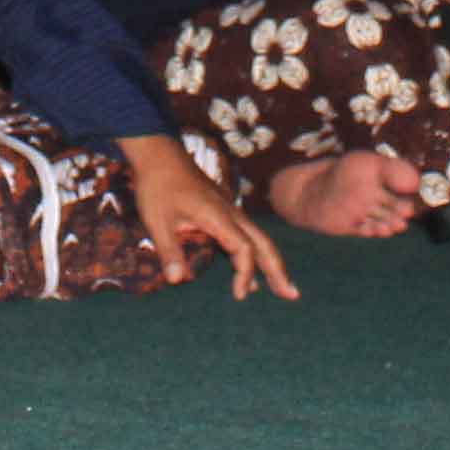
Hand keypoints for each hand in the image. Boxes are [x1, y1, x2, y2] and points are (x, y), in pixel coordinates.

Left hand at [118, 135, 295, 301]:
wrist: (159, 154)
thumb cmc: (158, 186)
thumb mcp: (158, 220)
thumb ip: (169, 251)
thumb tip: (176, 280)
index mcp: (218, 216)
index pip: (244, 248)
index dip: (246, 273)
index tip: (240, 295)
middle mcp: (230, 213)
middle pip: (263, 242)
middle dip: (278, 269)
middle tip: (292, 294)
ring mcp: (228, 209)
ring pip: (257, 237)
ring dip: (270, 261)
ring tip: (282, 287)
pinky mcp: (222, 209)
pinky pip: (247, 233)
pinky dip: (256, 252)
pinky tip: (254, 267)